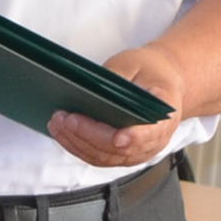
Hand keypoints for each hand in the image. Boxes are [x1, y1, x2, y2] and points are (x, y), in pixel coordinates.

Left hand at [48, 45, 189, 168]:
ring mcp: (137, 152)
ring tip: (56, 123)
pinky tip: (62, 132)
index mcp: (164, 117)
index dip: (135, 138)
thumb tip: (88, 89)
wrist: (162, 83)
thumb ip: (116, 78)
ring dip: (76, 142)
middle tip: (64, 118)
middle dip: (88, 134)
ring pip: (104, 157)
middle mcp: (154, 141)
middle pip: (118, 149)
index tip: (119, 138)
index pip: (150, 133)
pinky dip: (77, 146)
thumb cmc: (150, 72)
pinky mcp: (122, 155)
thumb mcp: (136, 64)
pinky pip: (98, 157)